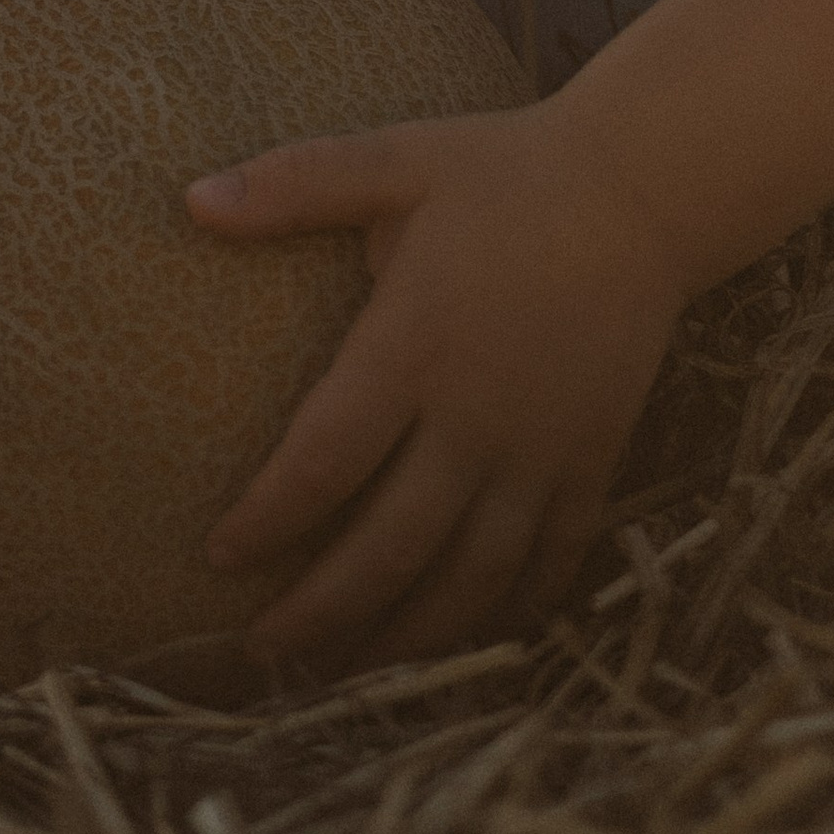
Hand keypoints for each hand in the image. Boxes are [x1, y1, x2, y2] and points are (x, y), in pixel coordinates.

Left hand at [185, 98, 687, 671]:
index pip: (322, 464)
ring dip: (405, 636)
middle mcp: (475, 416)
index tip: (219, 557)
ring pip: (469, 578)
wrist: (644, 188)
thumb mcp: (397, 163)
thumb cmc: (506, 171)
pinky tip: (465, 637)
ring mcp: (540, 449)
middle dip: (320, 613)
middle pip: (388, 548)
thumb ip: (295, 185)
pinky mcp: (591, 460)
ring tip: (348, 671)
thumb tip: (189, 199)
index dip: (265, 522)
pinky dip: (506, 612)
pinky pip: (549, 561)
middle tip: (264, 651)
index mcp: (414, 345)